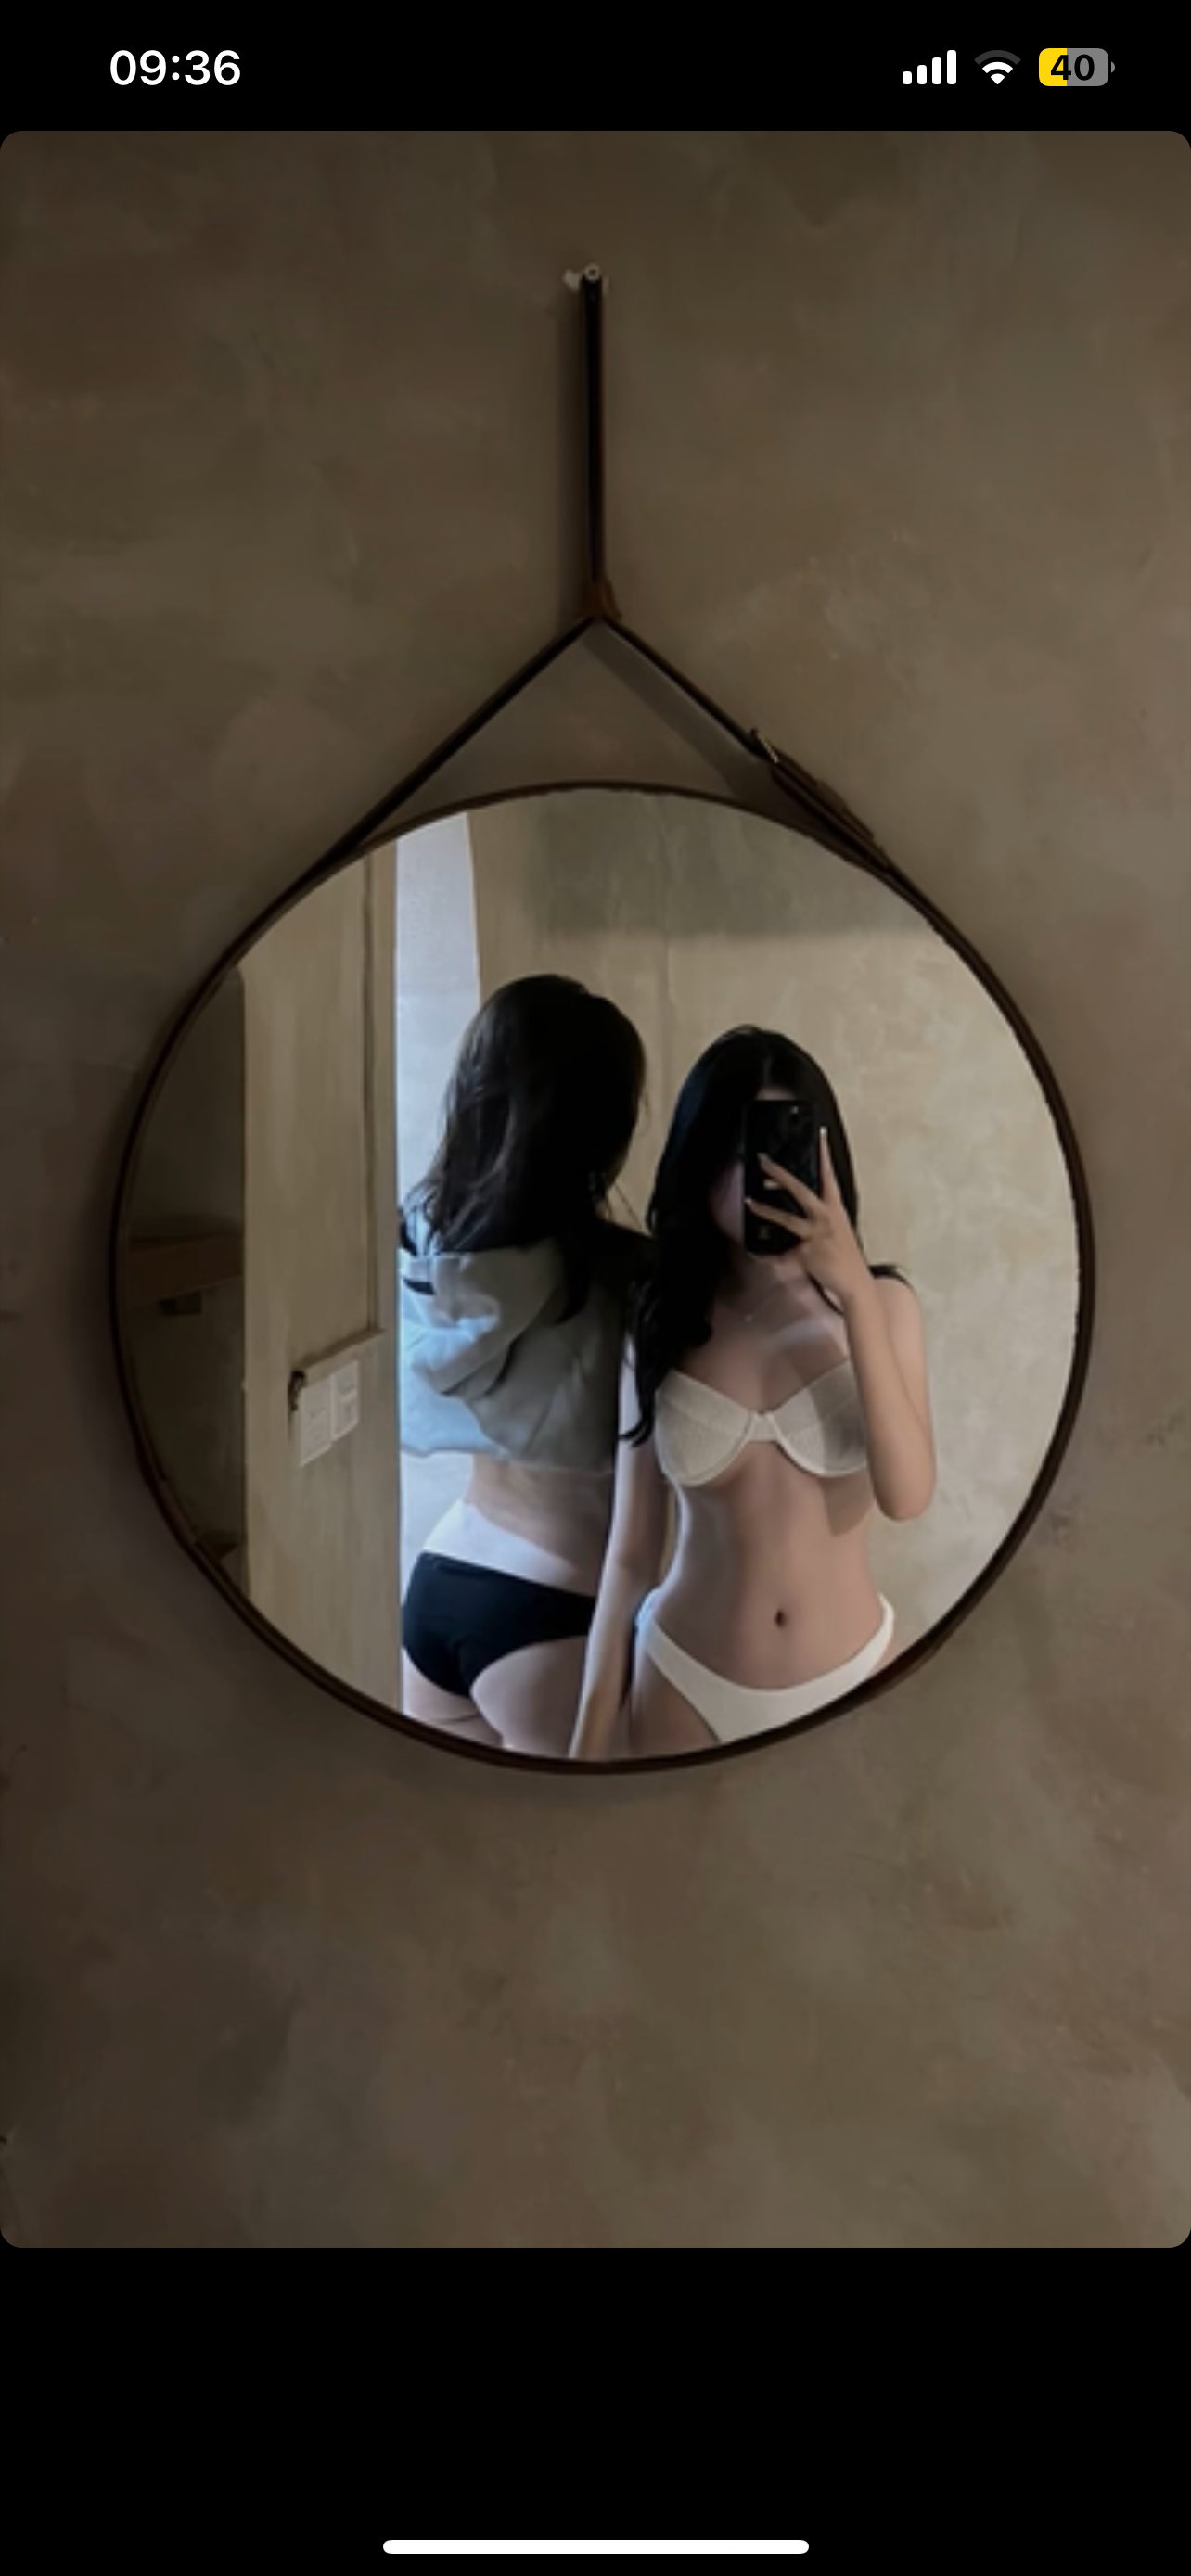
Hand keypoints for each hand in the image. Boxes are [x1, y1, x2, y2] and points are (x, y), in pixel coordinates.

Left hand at [746, 1129, 870, 1304]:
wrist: (856, 1283)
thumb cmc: (846, 1256)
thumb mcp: (836, 1231)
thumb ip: (817, 1220)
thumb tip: (797, 1215)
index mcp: (835, 1209)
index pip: (829, 1176)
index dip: (823, 1154)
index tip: (818, 1134)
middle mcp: (826, 1217)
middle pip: (800, 1189)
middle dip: (779, 1173)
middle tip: (763, 1160)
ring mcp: (816, 1234)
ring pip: (786, 1218)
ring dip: (765, 1209)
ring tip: (749, 1201)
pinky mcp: (807, 1253)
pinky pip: (781, 1254)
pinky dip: (767, 1256)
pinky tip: (755, 1254)